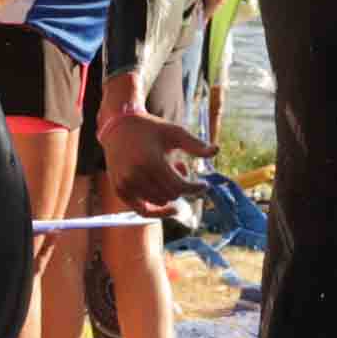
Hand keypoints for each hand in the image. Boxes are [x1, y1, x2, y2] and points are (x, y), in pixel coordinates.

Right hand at [101, 105, 215, 215]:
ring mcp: (126, 184)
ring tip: (167, 173)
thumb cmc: (151, 129)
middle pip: (171, 195)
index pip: (179, 187)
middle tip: (181, 168)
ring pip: (159, 202)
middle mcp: (136, 175)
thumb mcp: (175, 132)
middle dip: (181, 186)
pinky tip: (169, 207)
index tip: (204, 184)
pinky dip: (157, 210)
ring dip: (169, 193)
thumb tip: (217, 150)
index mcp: (151, 161)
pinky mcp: (120, 190)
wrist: (119, 127)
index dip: (195, 188)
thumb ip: (196, 144)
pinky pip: (142, 211)